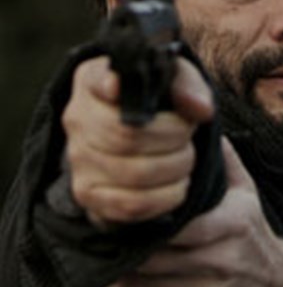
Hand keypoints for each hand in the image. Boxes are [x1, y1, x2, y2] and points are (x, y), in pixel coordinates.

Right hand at [62, 55, 213, 225]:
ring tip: (184, 159)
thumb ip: (190, 86)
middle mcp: (77, 119)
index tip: (125, 89)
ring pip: (134, 174)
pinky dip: (166, 198)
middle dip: (175, 139)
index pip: (99, 83)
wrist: (150, 139)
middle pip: (128, 137)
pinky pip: (131, 205)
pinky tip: (177, 186)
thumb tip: (201, 109)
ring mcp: (78, 161)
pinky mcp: (88, 195)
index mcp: (94, 81)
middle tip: (187, 137)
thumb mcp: (178, 80)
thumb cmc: (163, 102)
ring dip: (176, 168)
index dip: (116, 88)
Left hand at [106, 138, 282, 286]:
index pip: (175, 225)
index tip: (124, 208)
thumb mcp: (247, 193)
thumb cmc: (253, 236)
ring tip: (112, 251)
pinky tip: (130, 276)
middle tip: (105, 229)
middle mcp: (219, 265)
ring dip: (121, 270)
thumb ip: (221, 159)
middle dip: (125, 244)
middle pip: (152, 257)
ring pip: (141, 286)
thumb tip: (196, 122)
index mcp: (232, 226)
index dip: (142, 220)